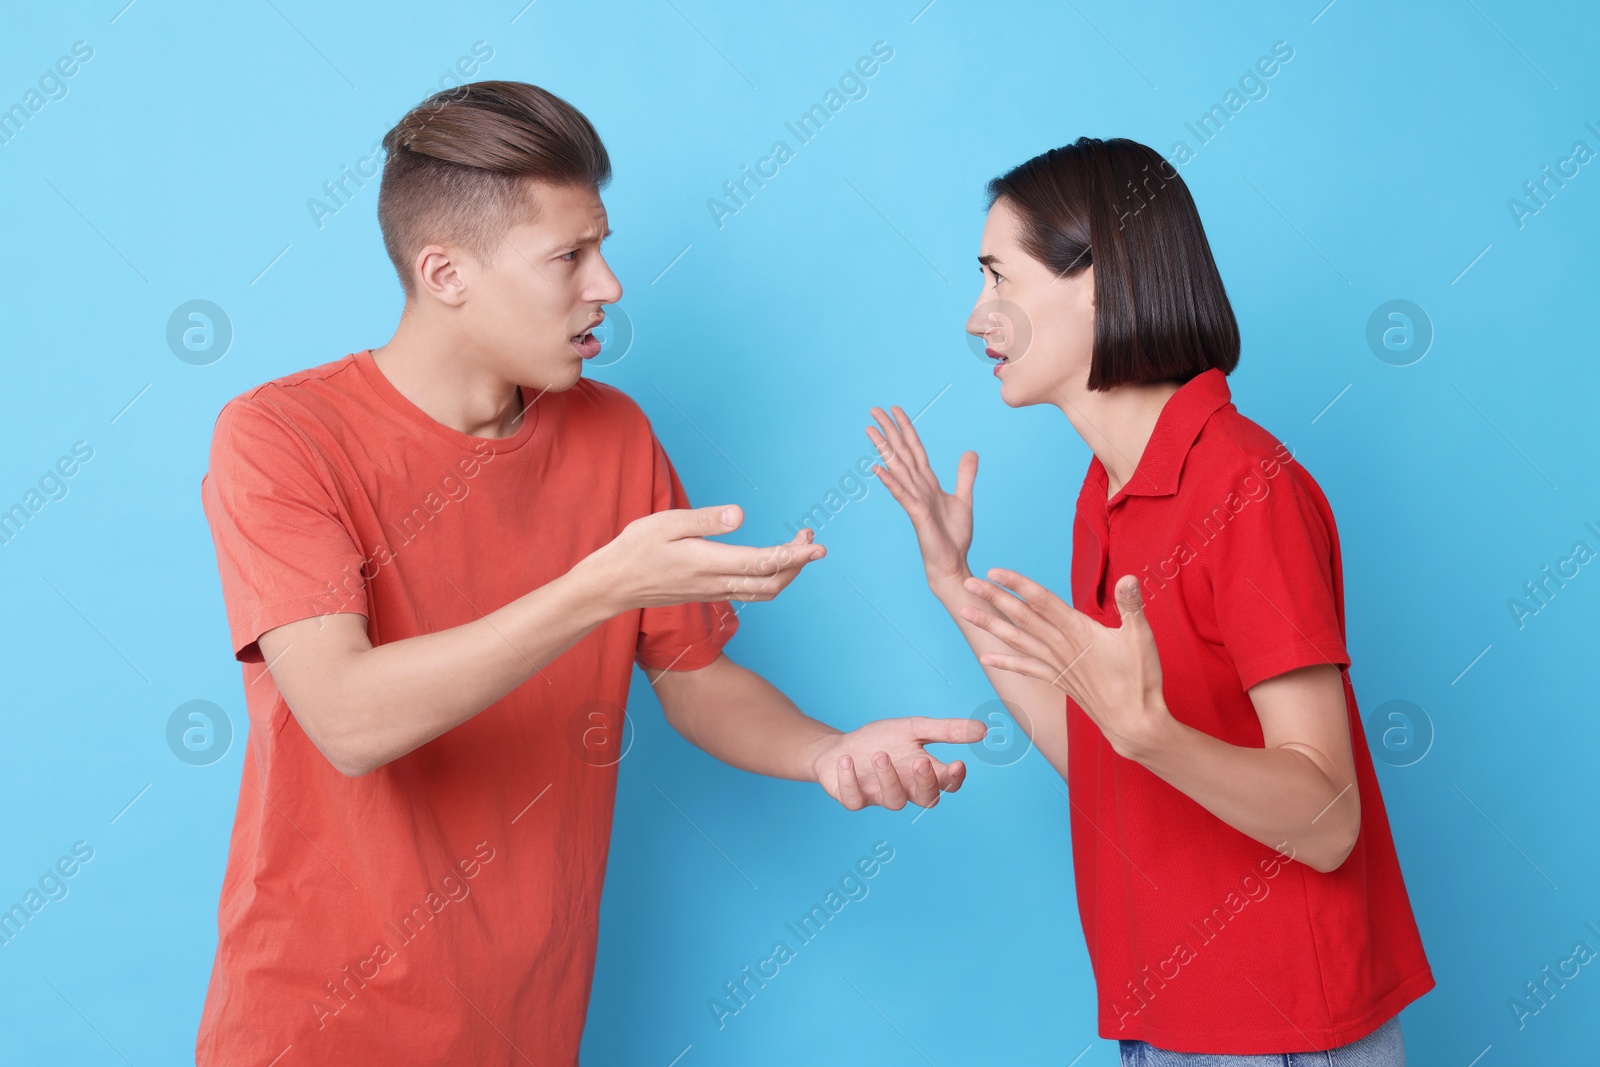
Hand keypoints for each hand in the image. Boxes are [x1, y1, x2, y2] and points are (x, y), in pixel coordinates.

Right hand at [589, 504, 823, 612]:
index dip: (794, 555)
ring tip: (797, 548)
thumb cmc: (635, 549)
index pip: (763, 562)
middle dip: (798, 563)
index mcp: (708, 562)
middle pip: (772, 583)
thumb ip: (705, 520)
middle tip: (809, 537)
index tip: (817, 545)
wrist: (613, 585)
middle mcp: (716, 582)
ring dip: (786, 573)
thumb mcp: (666, 523)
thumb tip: (739, 515)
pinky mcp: (709, 594)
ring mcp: (713, 592)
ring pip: (763, 592)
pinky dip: (769, 580)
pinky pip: (750, 593)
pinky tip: (771, 562)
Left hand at [808, 715, 986, 809]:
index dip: (954, 778)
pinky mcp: (854, 799)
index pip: (948, 783)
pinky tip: (847, 761)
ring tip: (879, 754)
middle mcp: (906, 789)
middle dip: (925, 782)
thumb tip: (983, 730)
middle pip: (926, 799)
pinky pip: (855, 799)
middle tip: (921, 761)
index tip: (958, 764)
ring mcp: (880, 797)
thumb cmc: (881, 740)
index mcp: (923, 773)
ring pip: (894, 801)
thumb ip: (946, 731)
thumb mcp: (914, 728)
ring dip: (888, 778)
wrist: (840, 748)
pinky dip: (850, 781)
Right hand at [865, 405, 977, 587]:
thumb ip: (964, 475)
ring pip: (897, 468)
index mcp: (928, 482)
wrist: (951, 563)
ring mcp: (915, 499)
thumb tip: (970, 452)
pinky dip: (890, 481)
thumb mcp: (963, 499)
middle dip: (889, 430)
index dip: (906, 429)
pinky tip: (877, 468)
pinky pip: (902, 494)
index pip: (915, 449)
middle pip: (901, 452)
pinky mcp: (917, 514)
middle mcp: (918, 487)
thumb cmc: (953, 536)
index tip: (895, 410)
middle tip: (874, 410)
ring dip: (884, 448)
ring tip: (870, 430)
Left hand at [959, 569, 1172, 760]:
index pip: (1042, 600)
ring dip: (990, 626)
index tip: (994, 572)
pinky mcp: (1058, 680)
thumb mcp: (1141, 636)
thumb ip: (1131, 605)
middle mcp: (1061, 646)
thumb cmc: (1139, 679)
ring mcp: (1057, 665)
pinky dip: (1006, 663)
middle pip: (1022, 617)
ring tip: (965, 613)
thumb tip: (1128, 577)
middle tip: (968, 583)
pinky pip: (1026, 669)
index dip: (1017, 584)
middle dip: (994, 598)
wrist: (1133, 723)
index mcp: (1079, 631)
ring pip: (1017, 640)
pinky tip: (986, 659)